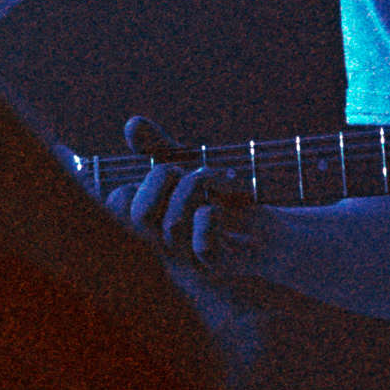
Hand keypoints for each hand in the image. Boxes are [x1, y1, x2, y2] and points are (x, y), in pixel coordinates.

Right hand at [104, 116, 262, 274]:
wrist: (271, 232)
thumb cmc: (225, 200)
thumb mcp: (189, 169)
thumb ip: (159, 149)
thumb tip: (132, 123)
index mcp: (149, 225)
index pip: (117, 204)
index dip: (139, 181)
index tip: (169, 173)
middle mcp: (162, 247)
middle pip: (138, 213)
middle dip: (163, 178)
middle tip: (191, 172)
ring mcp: (188, 260)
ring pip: (172, 224)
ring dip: (196, 186)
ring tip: (217, 179)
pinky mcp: (217, 266)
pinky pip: (202, 245)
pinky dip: (212, 216)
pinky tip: (222, 207)